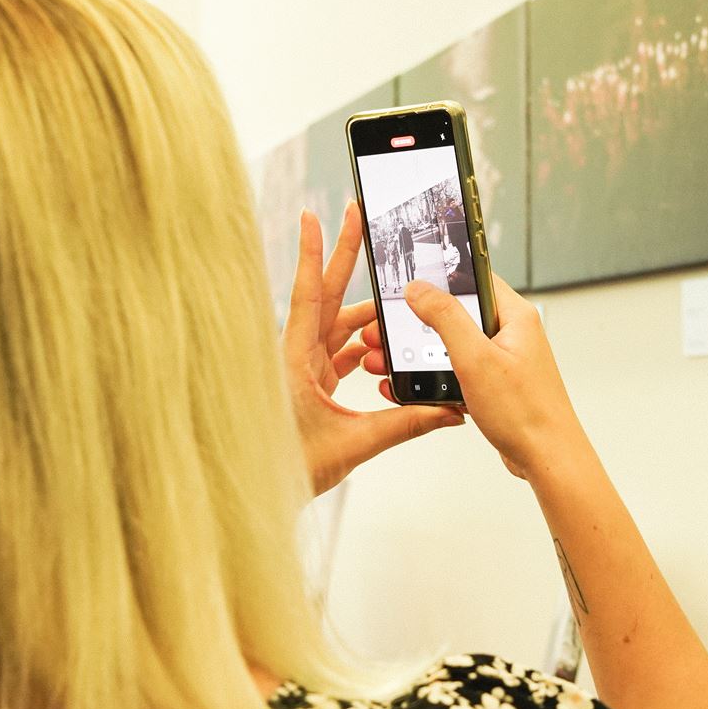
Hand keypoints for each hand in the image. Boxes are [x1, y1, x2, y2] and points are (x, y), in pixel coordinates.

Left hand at [285, 204, 461, 494]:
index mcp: (296, 360)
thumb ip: (404, 423)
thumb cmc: (289, 468)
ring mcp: (303, 368)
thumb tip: (445, 410)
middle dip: (345, 255)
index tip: (313, 215)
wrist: (262, 494)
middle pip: (327, 296)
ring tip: (398, 318)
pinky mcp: (310, 384)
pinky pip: (340, 353)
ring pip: (339, 328)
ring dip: (368, 322)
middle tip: (358, 215)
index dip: (313, 253)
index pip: (308, 295)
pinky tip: (385, 354)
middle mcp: (296, 356)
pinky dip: (364, 350)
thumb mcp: (354, 444)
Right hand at [363, 274, 585, 480]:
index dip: (440, 275)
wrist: (548, 459)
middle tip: (389, 328)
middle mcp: (511, 334)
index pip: (474, 276)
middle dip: (420, 321)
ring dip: (423, 352)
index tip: (409, 278)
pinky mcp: (496, 383)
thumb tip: (421, 289)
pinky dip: (437, 377)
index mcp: (515, 316)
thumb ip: (447, 318)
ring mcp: (503, 359)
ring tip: (390, 359)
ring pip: (455, 345)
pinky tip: (414, 388)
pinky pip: (460, 371)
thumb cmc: (527, 414)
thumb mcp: (477, 358)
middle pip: (458, 312)